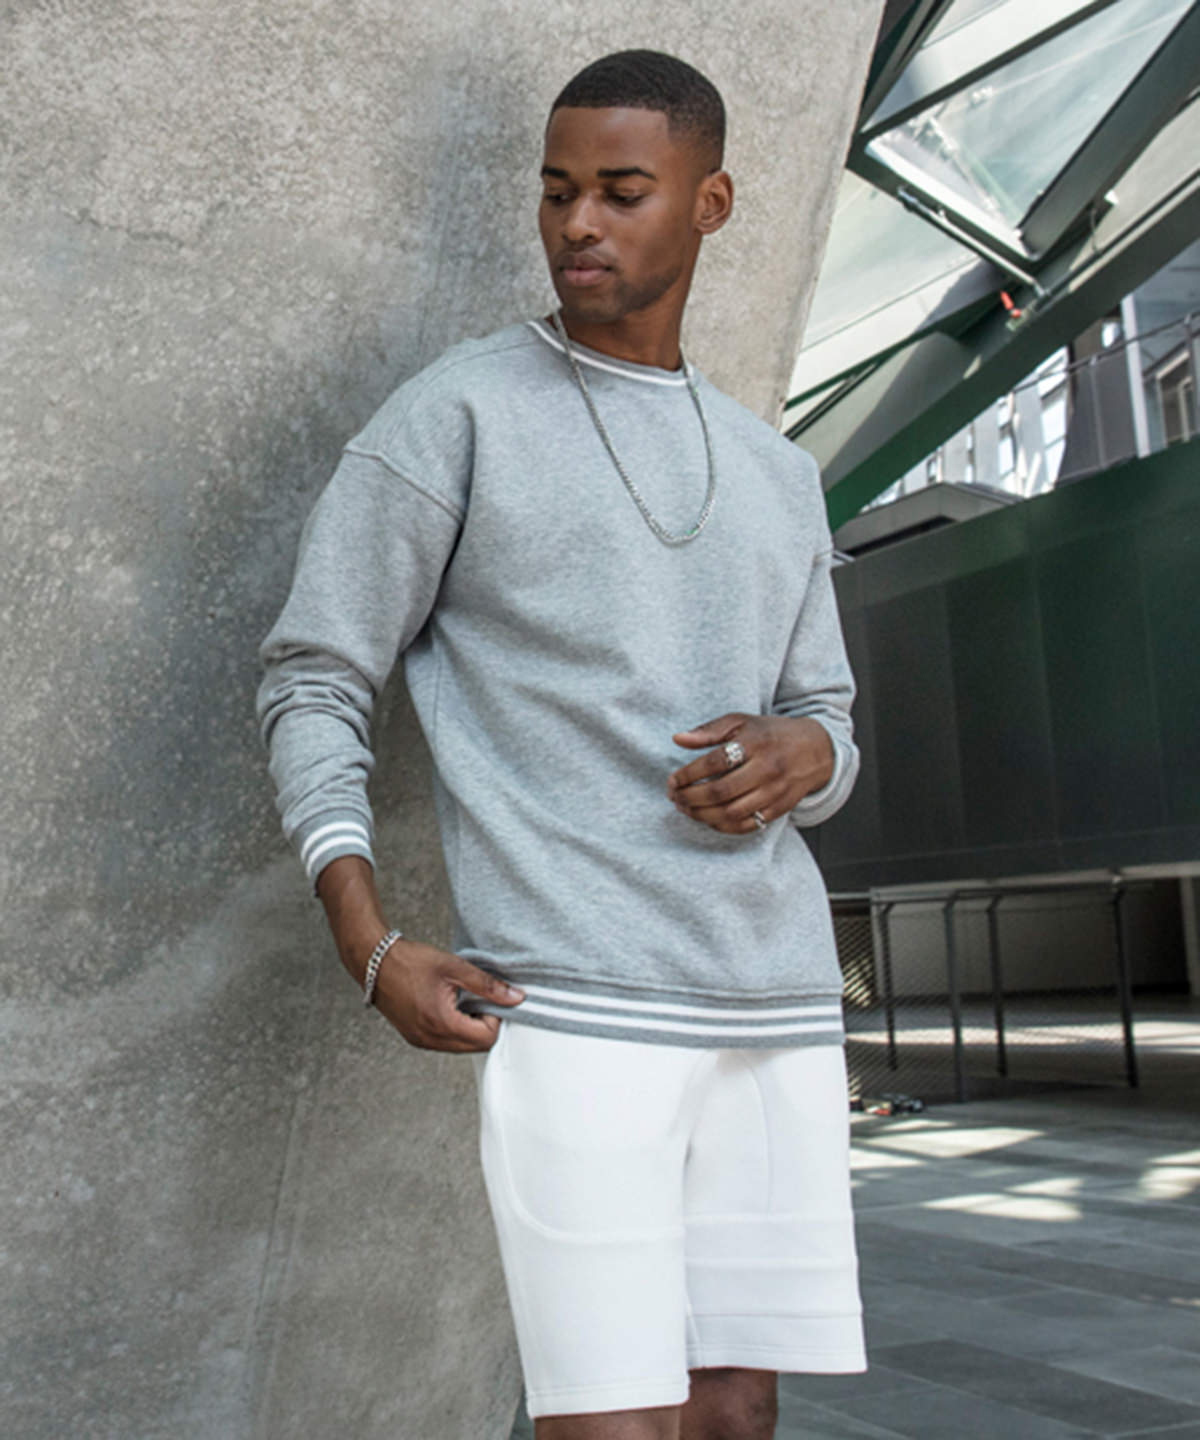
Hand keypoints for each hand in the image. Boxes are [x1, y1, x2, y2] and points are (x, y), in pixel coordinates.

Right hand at [316, 854, 522, 1052]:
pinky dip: (455, 1029)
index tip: (489, 997)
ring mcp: (420, 1041)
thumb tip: (516, 998)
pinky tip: (449, 1006)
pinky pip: (445, 1043)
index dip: (495, 1018)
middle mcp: (430, 1039)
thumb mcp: (455, 967)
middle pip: (475, 1047)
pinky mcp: (414, 1038)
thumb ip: (488, 985)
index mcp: (441, 1023)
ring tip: (462, 1000)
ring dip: (470, 1028)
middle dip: (484, 1026)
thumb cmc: (412, 961)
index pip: (486, 1038)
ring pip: (461, 1047)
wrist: (375, 962)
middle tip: (478, 999)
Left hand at [667, 712, 833, 834]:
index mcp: (756, 744)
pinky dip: (723, 826)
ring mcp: (775, 792)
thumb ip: (710, 731)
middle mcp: (767, 769)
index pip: (715, 762)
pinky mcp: (779, 809)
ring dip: (702, 815)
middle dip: (691, 798)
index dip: (689, 774)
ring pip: (732, 813)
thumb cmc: (772, 734)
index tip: (672, 780)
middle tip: (674, 797)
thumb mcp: (742, 722)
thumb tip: (678, 739)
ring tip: (686, 809)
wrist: (815, 749)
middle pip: (721, 792)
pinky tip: (708, 819)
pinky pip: (747, 825)